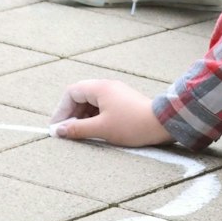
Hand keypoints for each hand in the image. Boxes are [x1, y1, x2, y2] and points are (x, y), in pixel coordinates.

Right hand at [50, 79, 171, 146]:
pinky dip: (94, 117)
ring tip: (79, 134)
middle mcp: (108, 87)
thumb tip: (59, 131)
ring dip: (82, 117)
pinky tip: (94, 130)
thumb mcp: (101, 128)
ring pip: (91, 103)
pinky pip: (102, 107)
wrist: (163, 124)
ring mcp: (117, 94)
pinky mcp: (124, 102)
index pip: (71, 93)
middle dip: (71, 114)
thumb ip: (77, 129)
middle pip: (80, 96)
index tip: (58, 127)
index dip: (61, 109)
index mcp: (100, 88)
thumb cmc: (132, 125)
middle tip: (67, 132)